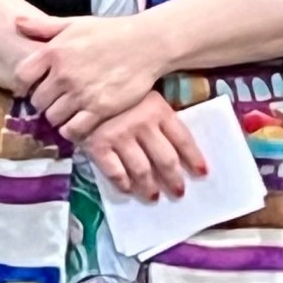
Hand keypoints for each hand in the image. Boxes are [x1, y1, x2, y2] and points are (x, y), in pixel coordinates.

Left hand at [15, 12, 169, 139]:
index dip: (23, 85)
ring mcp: (82, 93)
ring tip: (67, 111)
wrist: (147, 43)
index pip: (21, 76)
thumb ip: (44, 26)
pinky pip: (73, 129)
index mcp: (54, 51)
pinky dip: (72, 129)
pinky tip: (77, 122)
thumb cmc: (110, 31)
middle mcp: (64, 74)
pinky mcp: (100, 109)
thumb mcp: (75, 23)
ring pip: (53, 117)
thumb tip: (16, 22)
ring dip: (57, 117)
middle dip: (43, 102)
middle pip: (37, 101)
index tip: (31, 88)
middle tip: (54, 100)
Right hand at [79, 92, 207, 201]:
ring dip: (149, 187)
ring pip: (142, 170)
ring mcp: (119, 136)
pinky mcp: (98, 145)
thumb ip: (159, 118)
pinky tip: (128, 189)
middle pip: (165, 159)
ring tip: (153, 196)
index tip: (202, 173)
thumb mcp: (143, 96)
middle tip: (178, 192)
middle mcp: (142, 124)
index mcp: (158, 109)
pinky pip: (115, 172)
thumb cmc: (115, 92)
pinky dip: (123, 184)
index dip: (194, 158)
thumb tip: (179, 148)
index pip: (183, 139)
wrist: (79, 86)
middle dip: (173, 179)